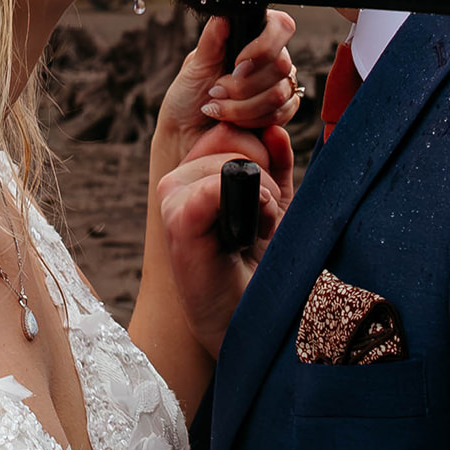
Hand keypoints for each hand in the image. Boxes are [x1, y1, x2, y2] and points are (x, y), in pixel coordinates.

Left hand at [154, 9, 299, 168]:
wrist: (186, 136)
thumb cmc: (188, 98)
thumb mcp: (196, 66)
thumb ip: (212, 40)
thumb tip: (223, 15)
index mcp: (251, 39)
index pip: (280, 26)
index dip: (263, 46)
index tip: (237, 64)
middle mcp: (270, 61)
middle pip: (281, 64)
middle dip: (242, 86)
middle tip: (216, 91)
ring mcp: (280, 86)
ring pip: (279, 93)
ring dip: (242, 107)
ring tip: (218, 109)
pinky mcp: (281, 113)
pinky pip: (281, 114)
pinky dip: (252, 121)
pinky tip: (233, 123)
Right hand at [157, 123, 292, 359]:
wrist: (253, 323)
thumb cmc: (265, 268)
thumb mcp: (276, 205)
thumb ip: (275, 163)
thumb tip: (274, 127)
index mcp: (198, 172)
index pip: (231, 127)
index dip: (262, 149)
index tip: (271, 194)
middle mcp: (179, 180)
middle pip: (230, 134)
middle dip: (264, 170)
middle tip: (266, 216)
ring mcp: (173, 198)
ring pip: (227, 159)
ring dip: (260, 194)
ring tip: (256, 232)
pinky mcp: (177, 222)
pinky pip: (212, 186)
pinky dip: (245, 204)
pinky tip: (248, 233)